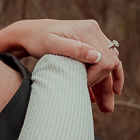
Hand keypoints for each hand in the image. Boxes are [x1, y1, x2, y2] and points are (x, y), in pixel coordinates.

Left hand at [0, 19, 124, 112]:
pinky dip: (101, 80)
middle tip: (104, 108)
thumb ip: (74, 50)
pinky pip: (102, 64)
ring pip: (108, 65)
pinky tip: (96, 98)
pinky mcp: (89, 45)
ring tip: (106, 109)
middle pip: (109, 63)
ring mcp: (93, 38)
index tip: (82, 86)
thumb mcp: (51, 45)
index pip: (103, 59)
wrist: (29, 34)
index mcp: (88, 31)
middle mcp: (94, 32)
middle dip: (106, 87)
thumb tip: (96, 57)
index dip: (96, 77)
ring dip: (107, 87)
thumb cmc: (37, 40)